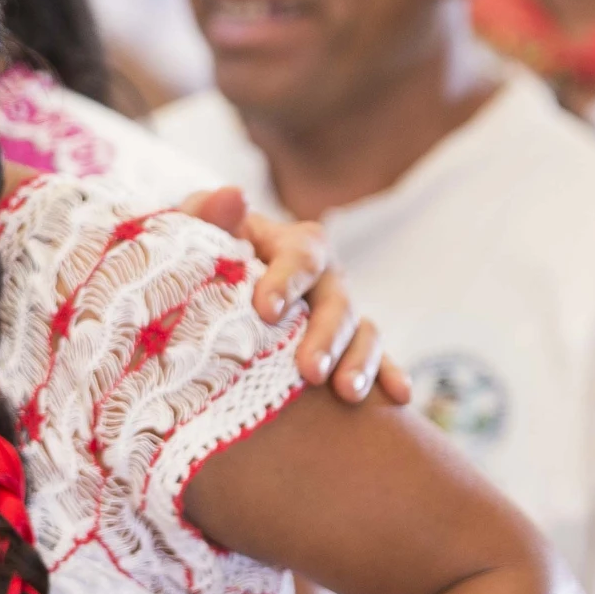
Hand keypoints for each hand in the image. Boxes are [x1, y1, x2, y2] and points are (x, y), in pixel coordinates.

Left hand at [179, 187, 409, 406]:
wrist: (214, 281)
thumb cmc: (204, 254)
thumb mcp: (197, 232)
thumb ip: (207, 213)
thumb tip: (233, 196)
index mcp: (293, 244)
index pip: (300, 256)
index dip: (285, 281)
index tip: (265, 310)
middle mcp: (326, 275)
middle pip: (337, 300)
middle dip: (325, 336)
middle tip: (310, 371)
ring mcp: (341, 309)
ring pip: (362, 330)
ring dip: (359, 360)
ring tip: (346, 394)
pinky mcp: (349, 342)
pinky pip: (377, 357)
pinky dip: (389, 374)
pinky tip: (397, 397)